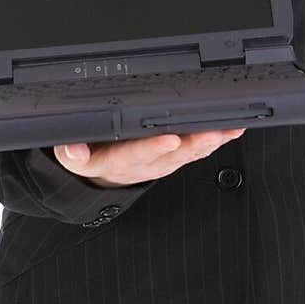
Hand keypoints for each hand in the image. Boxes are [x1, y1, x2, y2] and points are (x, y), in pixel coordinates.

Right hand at [53, 130, 245, 187]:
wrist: (101, 175)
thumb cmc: (90, 157)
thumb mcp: (73, 157)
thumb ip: (71, 153)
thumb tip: (73, 148)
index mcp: (116, 162)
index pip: (133, 155)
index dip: (152, 148)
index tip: (169, 139)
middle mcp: (144, 164)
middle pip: (170, 155)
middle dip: (192, 144)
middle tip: (210, 133)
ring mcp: (162, 162)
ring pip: (189, 153)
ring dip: (209, 143)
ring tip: (227, 130)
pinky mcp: (175, 157)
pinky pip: (197, 150)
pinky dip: (216, 140)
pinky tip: (232, 128)